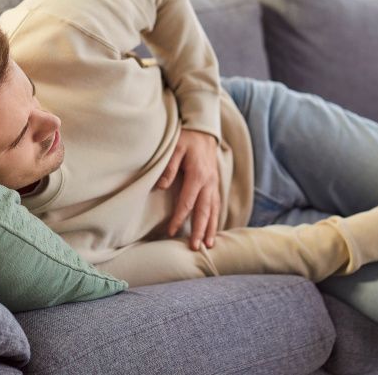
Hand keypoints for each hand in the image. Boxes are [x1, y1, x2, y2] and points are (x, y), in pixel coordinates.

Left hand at [156, 128, 219, 250]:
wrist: (204, 130)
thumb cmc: (187, 139)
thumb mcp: (175, 148)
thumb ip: (169, 167)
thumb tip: (161, 187)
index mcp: (198, 175)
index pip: (188, 202)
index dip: (179, 218)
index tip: (171, 231)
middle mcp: (209, 182)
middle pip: (204, 211)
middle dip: (199, 230)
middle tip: (195, 247)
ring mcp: (214, 184)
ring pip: (214, 210)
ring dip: (211, 228)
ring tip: (209, 245)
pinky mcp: (215, 184)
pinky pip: (216, 204)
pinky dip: (215, 218)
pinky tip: (213, 229)